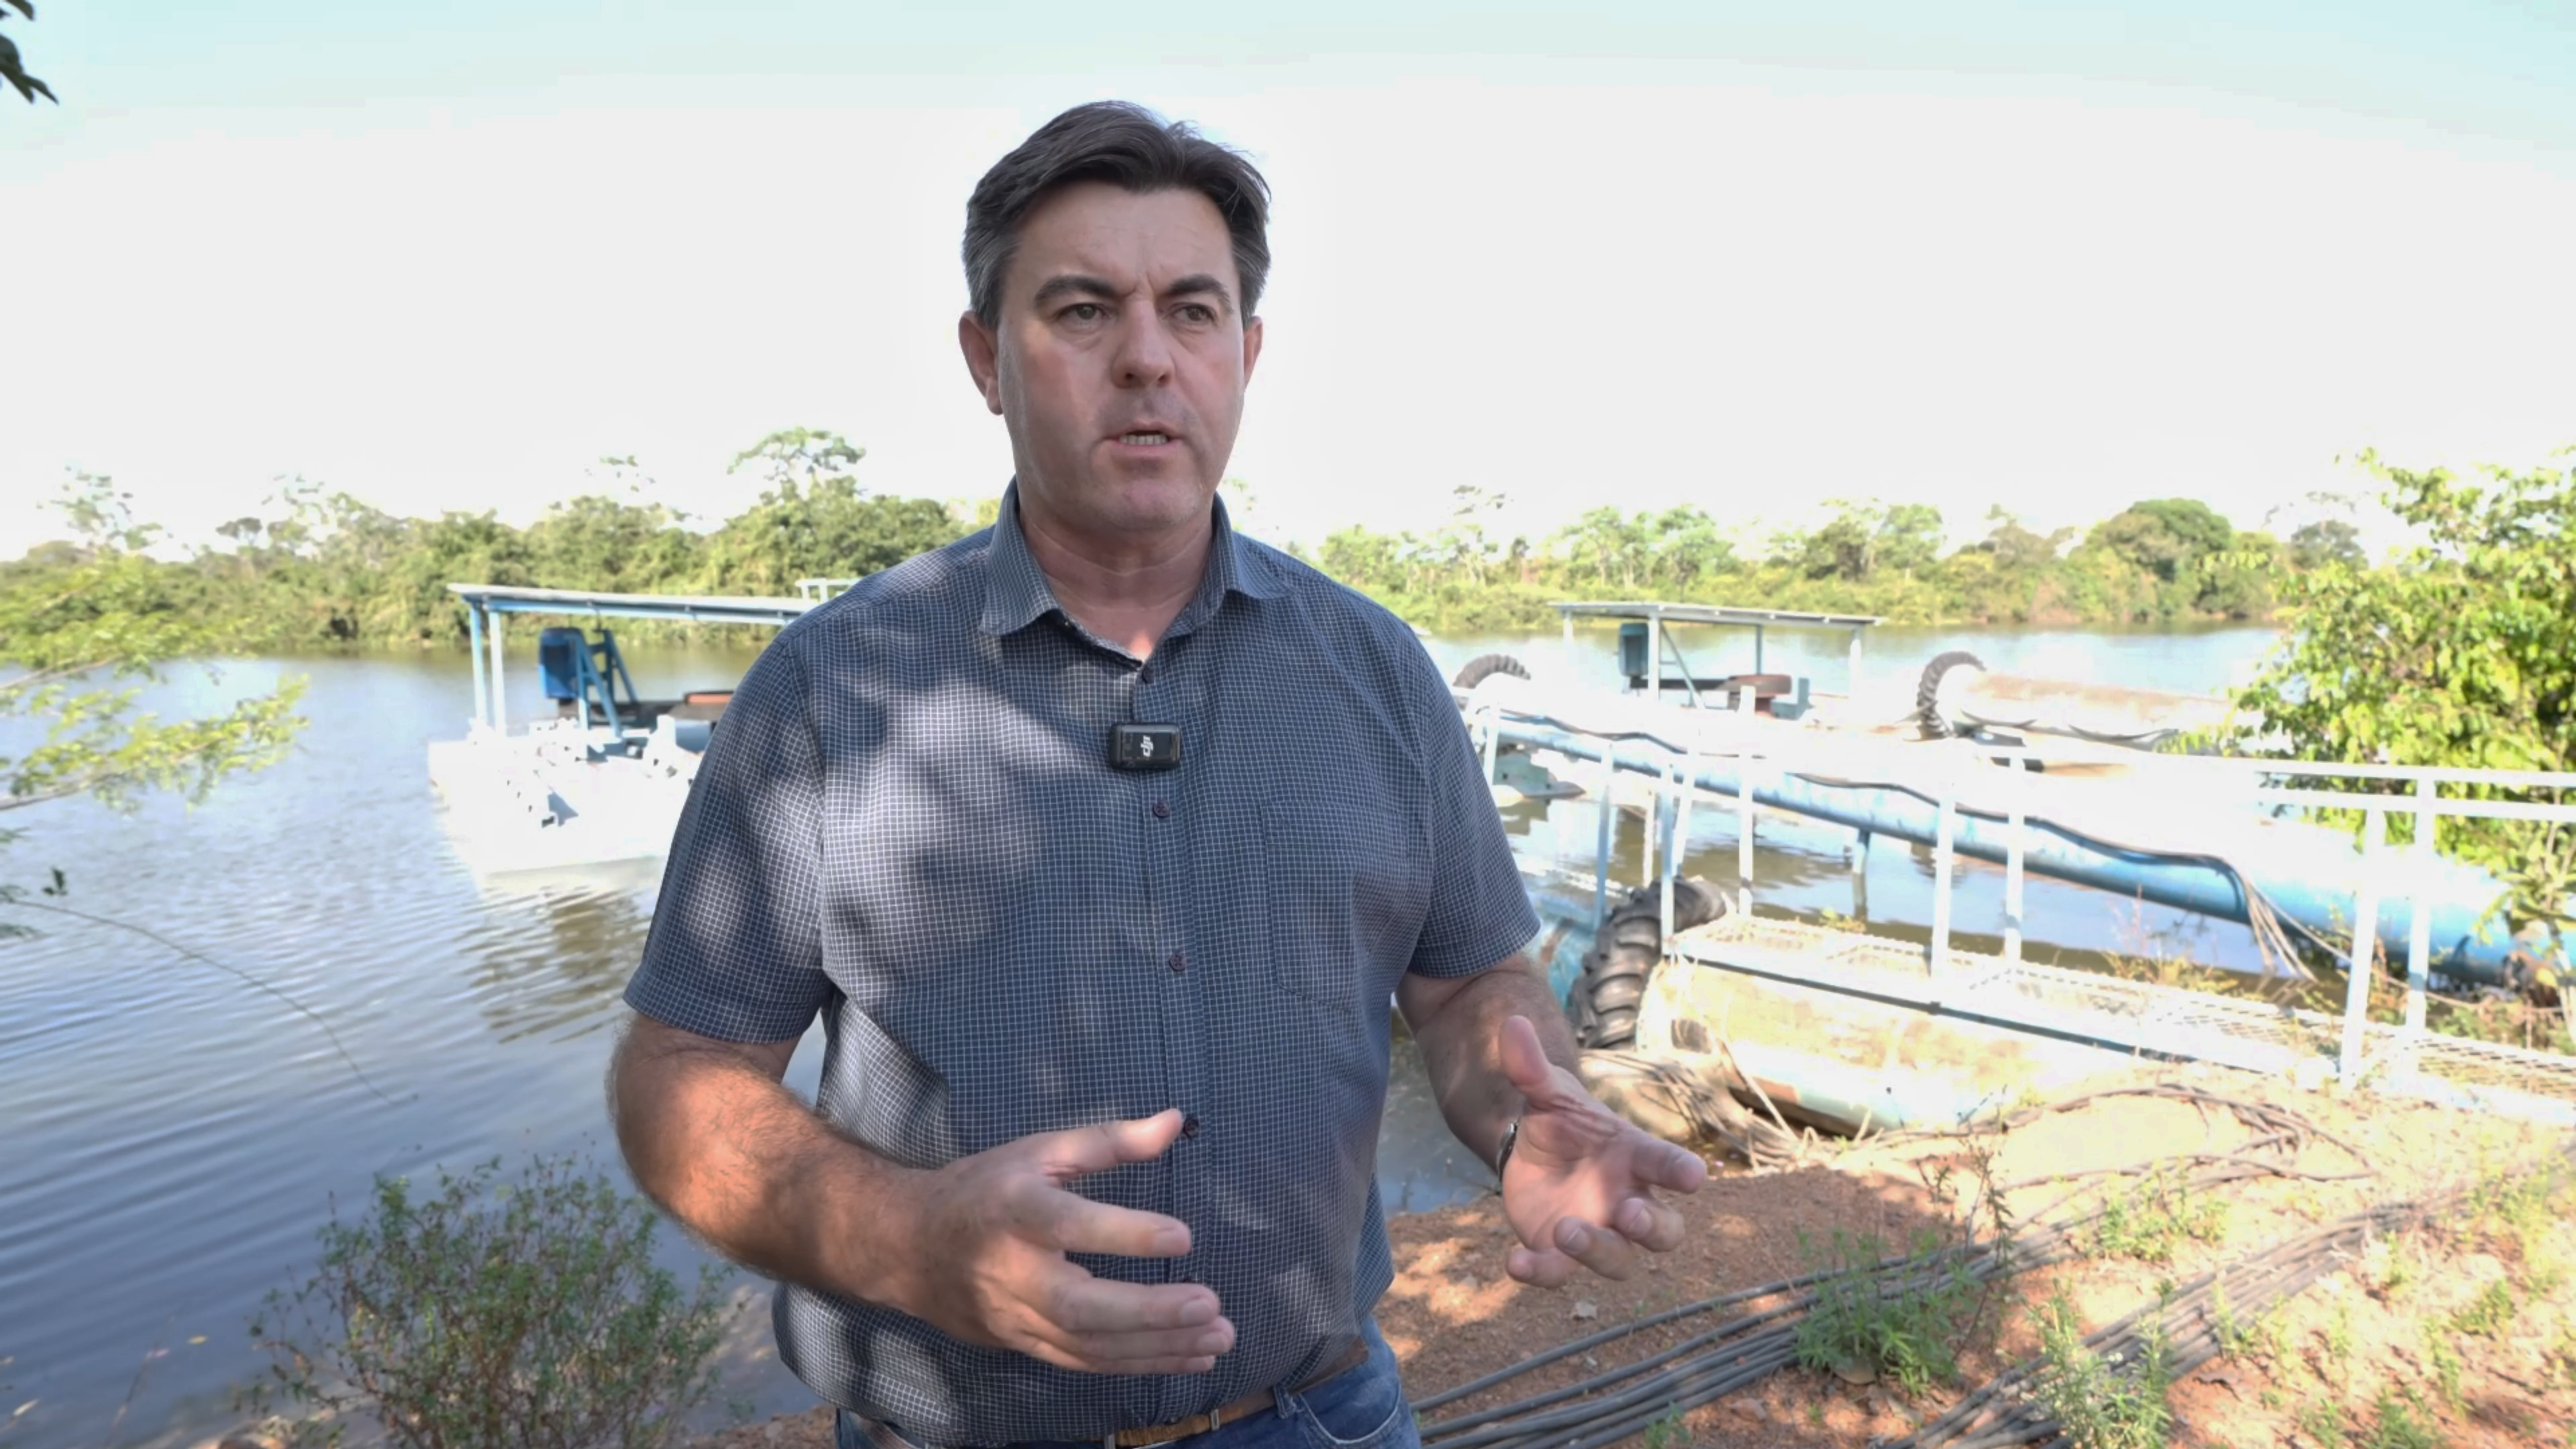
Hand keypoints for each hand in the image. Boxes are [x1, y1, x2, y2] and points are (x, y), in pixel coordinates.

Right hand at [892, 1109, 1232, 1373]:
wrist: (909, 1248)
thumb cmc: (986, 1189)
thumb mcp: (1041, 1152)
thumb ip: (1110, 1141)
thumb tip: (1175, 1121)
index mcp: (1017, 1210)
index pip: (1072, 1226)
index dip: (1127, 1234)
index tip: (1185, 1236)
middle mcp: (1014, 1271)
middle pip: (1080, 1306)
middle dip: (1149, 1312)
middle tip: (1210, 1305)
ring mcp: (1018, 1318)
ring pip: (1089, 1346)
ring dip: (1158, 1347)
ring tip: (1218, 1338)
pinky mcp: (1025, 1346)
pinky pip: (1086, 1363)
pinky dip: (1140, 1364)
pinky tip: (1189, 1358)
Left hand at [1495, 1015, 1705, 1286]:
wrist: (1533, 1151)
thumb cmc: (1563, 1122)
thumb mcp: (1547, 1094)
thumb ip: (1532, 1067)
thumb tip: (1512, 1023)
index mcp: (1635, 1158)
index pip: (1669, 1166)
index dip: (1682, 1172)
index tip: (1693, 1176)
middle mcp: (1628, 1202)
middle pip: (1664, 1231)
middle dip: (1653, 1227)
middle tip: (1629, 1213)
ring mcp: (1599, 1233)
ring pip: (1618, 1261)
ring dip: (1598, 1250)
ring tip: (1566, 1229)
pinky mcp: (1560, 1254)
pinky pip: (1559, 1274)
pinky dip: (1540, 1273)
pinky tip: (1514, 1262)